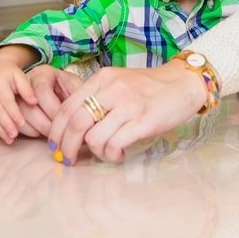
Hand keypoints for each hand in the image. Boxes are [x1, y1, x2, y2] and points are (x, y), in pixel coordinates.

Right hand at [0, 49, 38, 143]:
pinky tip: (2, 135)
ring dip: (0, 130)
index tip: (22, 123)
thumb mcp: (20, 75)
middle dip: (6, 125)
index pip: (7, 102)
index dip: (14, 113)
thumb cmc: (9, 72)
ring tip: (9, 139)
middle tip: (14, 135)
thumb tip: (34, 102)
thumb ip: (27, 88)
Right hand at [18, 64, 84, 136]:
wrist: (60, 92)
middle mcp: (27, 82)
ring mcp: (17, 95)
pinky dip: (29, 132)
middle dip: (45, 124)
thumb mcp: (76, 88)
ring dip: (37, 130)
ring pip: (20, 116)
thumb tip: (77, 115)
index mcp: (43, 73)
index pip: (42, 91)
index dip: (52, 109)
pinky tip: (41, 133)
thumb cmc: (69, 90)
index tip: (64, 122)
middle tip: (58, 134)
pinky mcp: (13, 109)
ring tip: (52, 135)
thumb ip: (77, 97)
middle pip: (29, 106)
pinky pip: (16, 124)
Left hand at [47, 62, 206, 164]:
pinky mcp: (143, 121)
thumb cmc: (150, 87)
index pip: (67, 106)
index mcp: (103, 78)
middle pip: (76, 123)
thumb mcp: (119, 82)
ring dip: (95, 152)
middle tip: (68, 159)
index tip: (54, 145)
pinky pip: (115, 144)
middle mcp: (113, 89)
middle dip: (67, 146)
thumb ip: (98, 97)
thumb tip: (73, 125)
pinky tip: (118, 153)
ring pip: (94, 137)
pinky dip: (112, 154)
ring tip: (105, 152)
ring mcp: (129, 105)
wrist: (184, 82)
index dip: (56, 130)